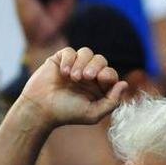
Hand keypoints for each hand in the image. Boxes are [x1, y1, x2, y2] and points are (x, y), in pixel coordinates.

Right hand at [13, 47, 127, 128]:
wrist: (40, 109)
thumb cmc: (67, 113)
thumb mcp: (93, 113)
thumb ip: (112, 101)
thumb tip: (124, 84)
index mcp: (98, 87)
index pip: (110, 73)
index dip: (108, 74)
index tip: (100, 79)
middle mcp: (88, 74)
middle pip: (100, 60)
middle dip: (95, 66)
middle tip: (85, 77)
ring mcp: (74, 65)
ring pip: (86, 52)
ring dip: (82, 63)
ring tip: (73, 78)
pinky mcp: (60, 60)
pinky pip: (69, 51)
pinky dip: (69, 60)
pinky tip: (63, 73)